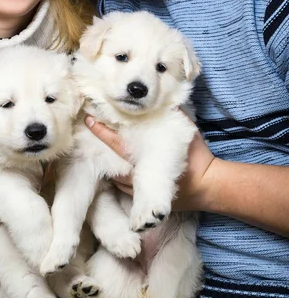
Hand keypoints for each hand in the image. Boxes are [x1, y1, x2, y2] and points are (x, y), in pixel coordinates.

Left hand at [85, 115, 217, 210]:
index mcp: (143, 156)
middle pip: (110, 161)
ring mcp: (138, 189)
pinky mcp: (143, 198)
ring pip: (115, 176)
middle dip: (100, 149)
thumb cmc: (197, 157)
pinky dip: (119, 177)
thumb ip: (170, 114)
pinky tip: (119, 168)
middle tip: (92, 133)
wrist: (209, 186)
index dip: (100, 130)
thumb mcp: (185, 129)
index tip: (88, 119)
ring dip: (109, 164)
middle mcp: (136, 174)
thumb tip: (161, 99)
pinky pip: (124, 187)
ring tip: (102, 151)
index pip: (115, 142)